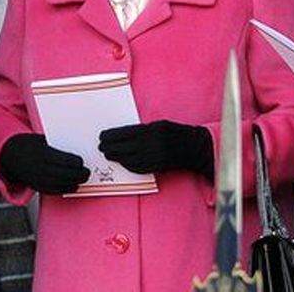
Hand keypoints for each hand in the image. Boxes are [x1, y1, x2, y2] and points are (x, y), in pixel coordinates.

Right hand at [0, 133, 89, 193]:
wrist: (9, 154)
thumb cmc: (29, 143)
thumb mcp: (41, 139)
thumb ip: (56, 146)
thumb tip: (75, 149)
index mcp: (42, 154)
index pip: (64, 161)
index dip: (75, 163)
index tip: (82, 162)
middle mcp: (40, 168)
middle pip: (64, 174)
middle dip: (78, 175)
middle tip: (86, 173)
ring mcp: (37, 178)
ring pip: (60, 184)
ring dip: (73, 183)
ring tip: (81, 180)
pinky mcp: (36, 186)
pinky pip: (52, 191)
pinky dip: (64, 189)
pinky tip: (72, 186)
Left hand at [98, 120, 213, 178]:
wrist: (192, 147)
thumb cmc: (174, 132)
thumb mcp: (158, 124)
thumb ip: (141, 129)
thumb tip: (121, 134)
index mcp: (149, 130)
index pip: (122, 133)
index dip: (110, 136)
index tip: (102, 136)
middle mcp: (149, 144)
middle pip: (121, 147)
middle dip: (109, 147)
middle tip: (101, 147)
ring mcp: (151, 157)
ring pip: (126, 159)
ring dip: (115, 157)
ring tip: (108, 154)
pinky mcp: (154, 167)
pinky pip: (135, 167)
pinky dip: (126, 165)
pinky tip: (121, 161)